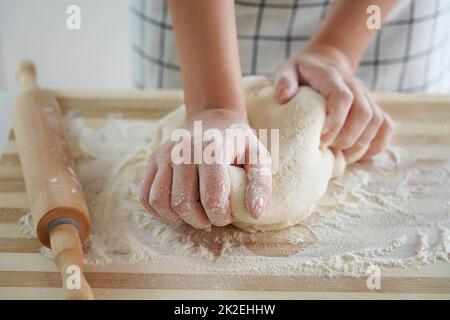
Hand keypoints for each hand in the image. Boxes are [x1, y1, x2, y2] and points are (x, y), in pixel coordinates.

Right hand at [139, 108, 271, 228]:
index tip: (228, 215)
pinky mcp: (153, 160)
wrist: (213, 118)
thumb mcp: (259, 157)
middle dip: (200, 220)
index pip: (211, 199)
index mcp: (212, 150)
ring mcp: (164, 154)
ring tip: (194, 216)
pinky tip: (176, 209)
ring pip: (160, 201)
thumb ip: (260, 184)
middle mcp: (183, 150)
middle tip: (211, 218)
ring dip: (177, 218)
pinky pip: (145, 196)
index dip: (221, 217)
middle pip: (183, 204)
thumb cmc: (238, 143)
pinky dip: (158, 210)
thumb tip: (255, 213)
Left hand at [274, 45, 394, 162]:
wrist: (324, 63)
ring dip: (362, 143)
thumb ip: (284, 81)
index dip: (336, 120)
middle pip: (364, 113)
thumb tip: (284, 98)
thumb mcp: (287, 69)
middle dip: (348, 137)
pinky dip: (377, 144)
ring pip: (377, 122)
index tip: (322, 139)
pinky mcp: (373, 107)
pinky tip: (360, 156)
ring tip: (342, 157)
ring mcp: (366, 96)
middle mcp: (354, 85)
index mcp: (332, 77)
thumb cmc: (302, 72)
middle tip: (329, 150)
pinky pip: (386, 126)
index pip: (343, 97)